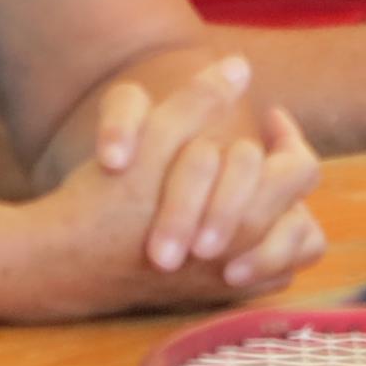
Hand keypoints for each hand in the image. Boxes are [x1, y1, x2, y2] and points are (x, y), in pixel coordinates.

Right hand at [0, 58, 325, 318]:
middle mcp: (247, 257)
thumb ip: (199, 101)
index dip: (289, 135)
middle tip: (262, 146)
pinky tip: (239, 223)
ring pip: (296, 250)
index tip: (269, 118)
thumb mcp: (152, 139)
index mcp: (243, 217)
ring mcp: (233, 284)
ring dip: (286, 214)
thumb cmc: (106, 198)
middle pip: (300, 207)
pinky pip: (271, 278)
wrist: (64, 264)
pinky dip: (268, 251)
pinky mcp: (213, 299)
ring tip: (261, 186)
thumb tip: (240, 67)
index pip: (299, 170)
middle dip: (281, 169)